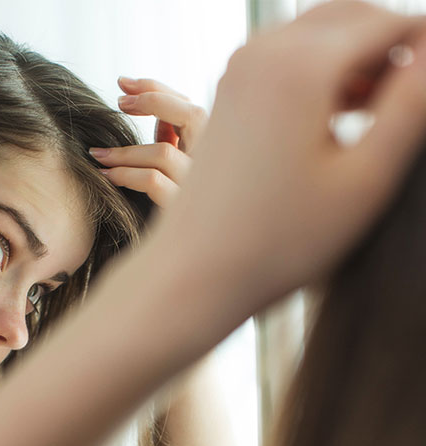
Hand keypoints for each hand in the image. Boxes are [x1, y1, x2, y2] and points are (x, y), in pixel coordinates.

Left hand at [90, 78, 207, 206]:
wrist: (194, 264)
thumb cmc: (187, 217)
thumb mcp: (183, 177)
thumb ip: (176, 146)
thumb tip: (159, 121)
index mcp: (217, 154)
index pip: (192, 107)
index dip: (158, 89)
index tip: (124, 84)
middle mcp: (218, 167)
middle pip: (192, 115)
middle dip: (152, 99)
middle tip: (118, 101)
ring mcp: (205, 191)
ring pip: (164, 153)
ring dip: (124, 151)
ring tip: (98, 154)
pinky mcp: (187, 214)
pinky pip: (154, 182)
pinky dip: (126, 174)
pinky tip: (108, 176)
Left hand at [156, 1, 425, 308]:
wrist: (195, 269)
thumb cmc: (280, 239)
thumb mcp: (365, 176)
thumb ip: (411, 103)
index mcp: (300, 65)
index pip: (390, 24)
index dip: (423, 51)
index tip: (424, 105)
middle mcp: (261, 53)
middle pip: (352, 15)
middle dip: (391, 45)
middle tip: (408, 103)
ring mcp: (237, 71)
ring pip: (318, 33)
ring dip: (357, 57)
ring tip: (380, 114)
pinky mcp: (227, 93)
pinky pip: (287, 57)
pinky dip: (322, 71)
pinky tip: (342, 116)